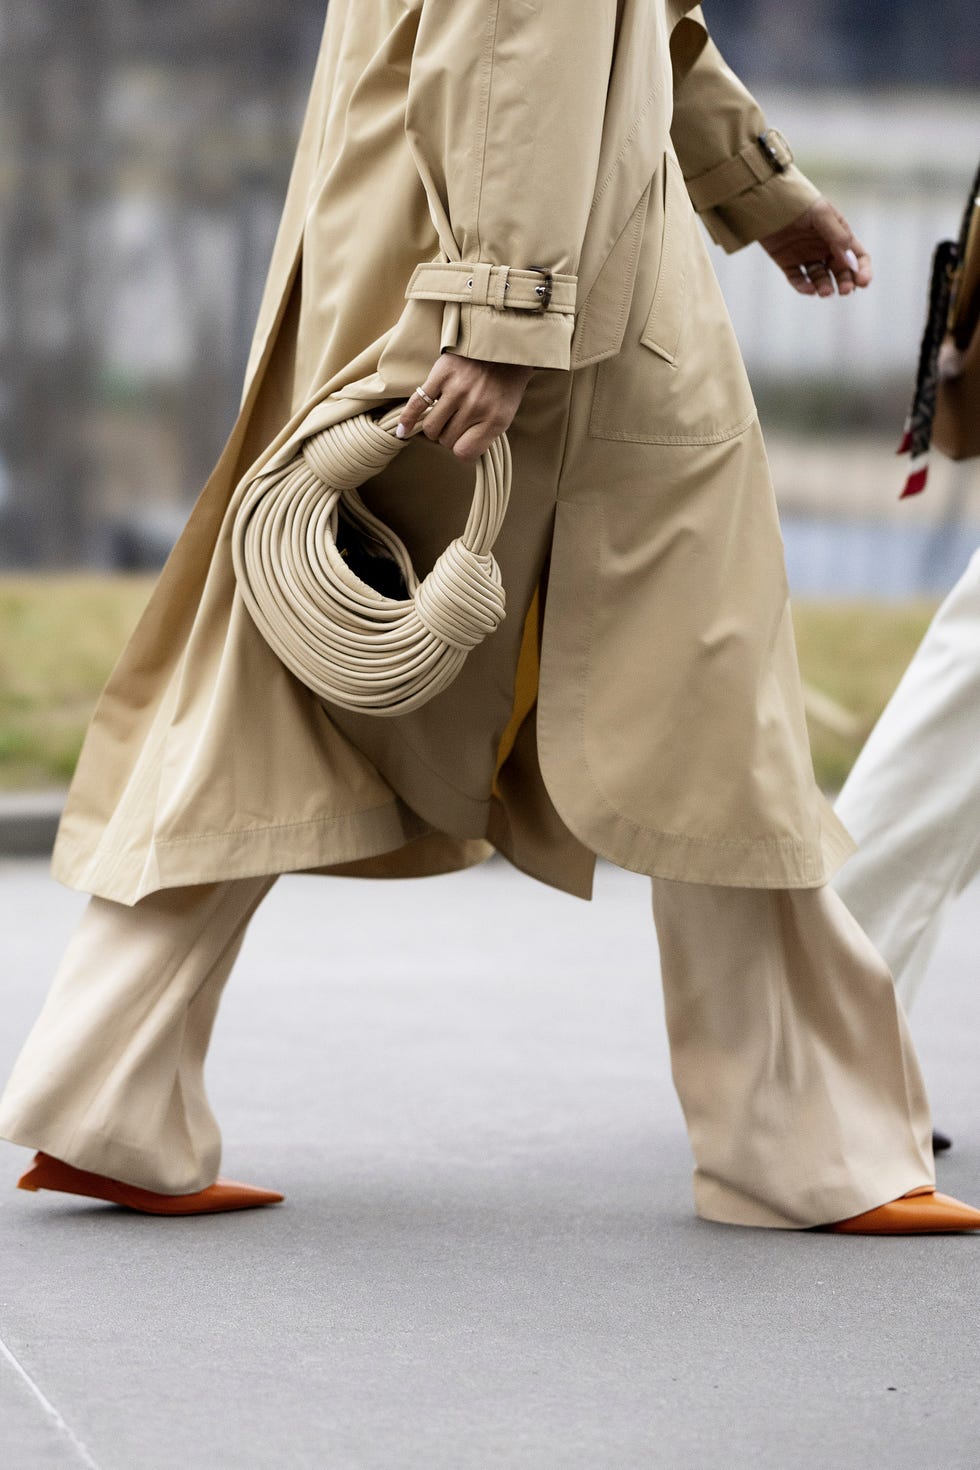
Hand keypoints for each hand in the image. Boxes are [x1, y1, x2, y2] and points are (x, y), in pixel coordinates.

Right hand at [397, 354, 533, 461]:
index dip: (460, 450)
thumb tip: (461, 452)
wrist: (502, 345)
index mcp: (495, 419)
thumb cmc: (504, 383)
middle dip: (448, 436)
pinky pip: (417, 404)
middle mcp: (476, 406)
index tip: (462, 442)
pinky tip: (402, 430)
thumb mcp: (506, 413)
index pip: (464, 452)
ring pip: (432, 427)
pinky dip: (408, 419)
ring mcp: (457, 390)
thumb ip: (486, 434)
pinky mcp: (441, 375)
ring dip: (434, 428)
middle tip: (455, 423)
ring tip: (441, 419)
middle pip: (447, 440)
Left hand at [760, 197, 871, 297]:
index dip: (862, 270)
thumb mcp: (822, 214)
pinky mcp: (788, 263)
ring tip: (825, 292)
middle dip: (845, 282)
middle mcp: (824, 247)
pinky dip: (804, 287)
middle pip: (840, 271)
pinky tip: (809, 289)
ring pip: (820, 279)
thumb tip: (850, 262)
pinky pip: (798, 280)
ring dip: (825, 287)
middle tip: (845, 291)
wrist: (768, 199)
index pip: (857, 256)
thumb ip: (837, 236)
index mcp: (838, 234)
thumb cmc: (799, 202)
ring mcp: (806, 256)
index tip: (863, 283)